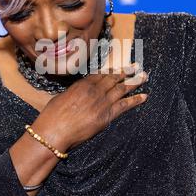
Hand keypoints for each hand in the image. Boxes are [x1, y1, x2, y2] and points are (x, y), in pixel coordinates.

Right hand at [33, 63, 147, 150]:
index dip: (111, 69)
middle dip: (126, 71)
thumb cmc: (52, 116)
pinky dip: (135, 100)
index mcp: (83, 84)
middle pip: (114, 78)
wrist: (54, 130)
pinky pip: (125, 105)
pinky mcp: (107, 115)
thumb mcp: (61, 97)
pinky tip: (144, 96)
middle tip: (135, 66)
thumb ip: (74, 92)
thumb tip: (78, 92)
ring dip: (134, 81)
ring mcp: (102, 102)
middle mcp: (94, 90)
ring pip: (122, 88)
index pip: (100, 73)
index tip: (118, 65)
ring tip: (144, 76)